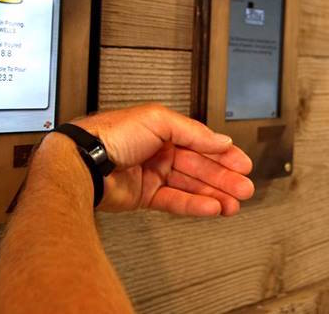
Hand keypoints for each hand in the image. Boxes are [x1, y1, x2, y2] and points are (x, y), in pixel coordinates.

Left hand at [72, 104, 253, 215]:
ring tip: (234, 203)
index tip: (242, 163)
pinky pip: (175, 201)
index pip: (201, 143)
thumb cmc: (110, 133)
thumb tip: (220, 140)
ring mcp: (152, 174)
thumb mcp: (159, 120)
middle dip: (224, 178)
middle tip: (245, 188)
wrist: (83, 161)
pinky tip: (212, 208)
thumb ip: (193, 132)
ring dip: (214, 194)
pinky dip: (195, 205)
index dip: (223, 154)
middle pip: (199, 166)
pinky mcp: (144, 196)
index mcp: (163, 129)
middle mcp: (159, 151)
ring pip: (191, 186)